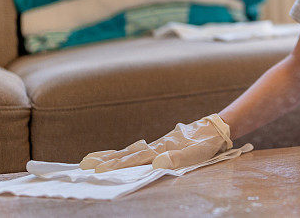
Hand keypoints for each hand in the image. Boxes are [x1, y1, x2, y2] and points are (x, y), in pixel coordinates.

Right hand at [79, 114, 231, 171]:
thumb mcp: (196, 153)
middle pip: (126, 154)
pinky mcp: (162, 145)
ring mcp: (157, 144)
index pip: (133, 159)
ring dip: (111, 155)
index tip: (97, 171)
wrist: (216, 129)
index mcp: (160, 149)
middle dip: (105, 160)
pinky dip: (125, 153)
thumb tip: (156, 163)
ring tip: (92, 159)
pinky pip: (139, 150)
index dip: (115, 165)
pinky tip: (121, 154)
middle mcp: (155, 146)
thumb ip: (177, 158)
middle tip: (83, 166)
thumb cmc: (206, 144)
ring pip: (130, 150)